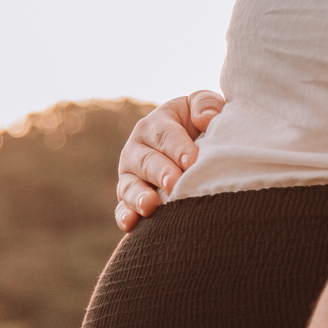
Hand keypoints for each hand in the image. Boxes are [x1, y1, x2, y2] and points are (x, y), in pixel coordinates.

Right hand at [115, 91, 225, 231]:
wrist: (191, 147)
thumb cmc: (199, 125)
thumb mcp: (202, 107)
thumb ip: (205, 104)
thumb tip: (205, 118)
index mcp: (156, 124)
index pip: (165, 135)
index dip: (178, 148)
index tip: (192, 161)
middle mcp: (137, 149)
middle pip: (147, 161)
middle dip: (161, 173)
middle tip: (175, 183)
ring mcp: (131, 175)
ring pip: (130, 185)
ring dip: (139, 196)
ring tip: (151, 205)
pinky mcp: (127, 197)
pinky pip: (122, 208)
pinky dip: (124, 216)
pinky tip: (131, 224)